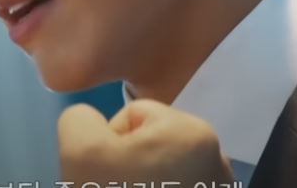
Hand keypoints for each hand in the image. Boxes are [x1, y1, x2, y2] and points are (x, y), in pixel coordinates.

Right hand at [57, 99, 235, 184]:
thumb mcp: (79, 150)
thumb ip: (79, 119)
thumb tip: (91, 127)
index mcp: (192, 133)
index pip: (133, 115)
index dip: (108, 144)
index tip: (107, 178)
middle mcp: (217, 161)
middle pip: (151, 147)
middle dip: (127, 170)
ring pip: (163, 176)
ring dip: (144, 187)